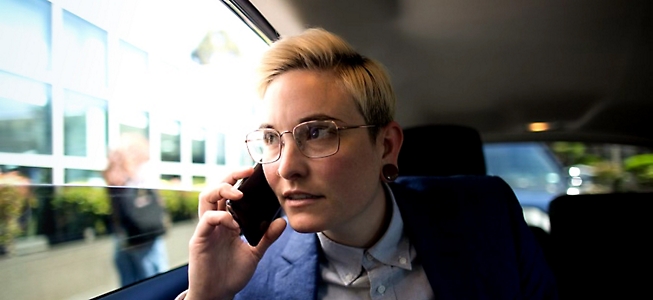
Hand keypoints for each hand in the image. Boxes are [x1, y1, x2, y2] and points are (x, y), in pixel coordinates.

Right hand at [186, 167, 285, 299]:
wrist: (218, 295)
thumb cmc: (232, 274)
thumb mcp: (255, 253)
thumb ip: (266, 237)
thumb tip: (282, 220)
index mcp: (226, 222)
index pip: (228, 193)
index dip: (237, 178)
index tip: (253, 170)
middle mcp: (214, 222)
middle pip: (215, 189)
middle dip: (229, 176)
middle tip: (246, 172)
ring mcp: (206, 230)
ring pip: (205, 198)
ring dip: (222, 190)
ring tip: (239, 195)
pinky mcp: (199, 241)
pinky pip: (206, 220)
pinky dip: (221, 217)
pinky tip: (234, 224)